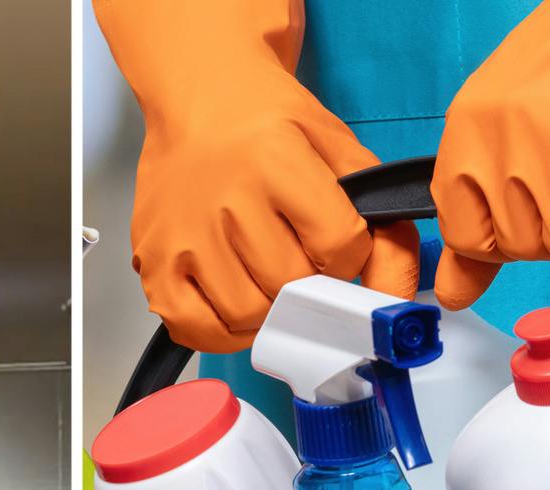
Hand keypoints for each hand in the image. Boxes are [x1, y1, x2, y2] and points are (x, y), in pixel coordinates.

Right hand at [128, 64, 419, 352]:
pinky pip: (192, 326)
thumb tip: (395, 294)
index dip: (348, 254)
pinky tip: (232, 305)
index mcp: (275, 161)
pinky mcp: (153, 259)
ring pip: (247, 313)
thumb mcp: (338, 151)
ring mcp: (182, 234)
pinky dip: (220, 331)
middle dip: (309, 282)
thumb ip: (380, 221)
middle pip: (290, 284)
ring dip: (270, 308)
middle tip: (301, 259)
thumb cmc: (266, 123)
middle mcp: (223, 199)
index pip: (338, 246)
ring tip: (268, 279)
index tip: (335, 240)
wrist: (197, 97)